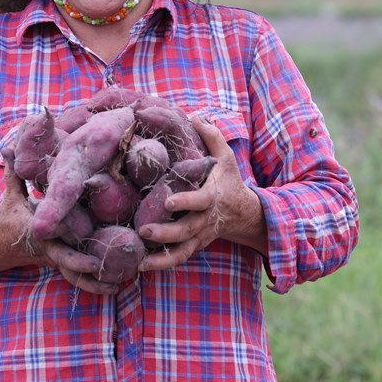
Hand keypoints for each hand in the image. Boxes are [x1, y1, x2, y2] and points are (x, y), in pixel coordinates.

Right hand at [0, 150, 116, 294]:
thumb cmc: (7, 218)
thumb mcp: (10, 195)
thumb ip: (16, 172)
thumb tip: (10, 146)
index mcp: (35, 229)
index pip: (52, 227)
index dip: (66, 227)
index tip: (81, 227)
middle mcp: (47, 246)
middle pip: (64, 256)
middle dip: (80, 261)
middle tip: (100, 264)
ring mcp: (55, 258)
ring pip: (73, 273)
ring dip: (94, 281)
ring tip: (118, 283)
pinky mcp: (62, 265)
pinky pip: (78, 279)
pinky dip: (95, 286)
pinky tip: (116, 288)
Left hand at [138, 116, 265, 271]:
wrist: (244, 214)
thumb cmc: (228, 180)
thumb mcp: (226, 157)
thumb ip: (212, 136)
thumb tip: (195, 114)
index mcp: (211, 197)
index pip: (199, 201)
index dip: (185, 201)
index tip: (168, 201)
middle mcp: (204, 220)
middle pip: (185, 231)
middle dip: (165, 233)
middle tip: (143, 230)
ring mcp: (199, 236)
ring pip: (180, 251)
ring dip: (160, 259)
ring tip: (137, 260)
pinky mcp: (193, 246)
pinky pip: (177, 258)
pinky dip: (161, 265)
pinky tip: (139, 266)